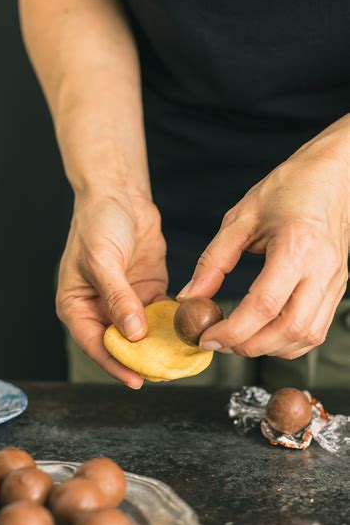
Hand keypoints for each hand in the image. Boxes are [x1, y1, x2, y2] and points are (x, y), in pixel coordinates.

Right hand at [57, 190, 167, 386]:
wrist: (118, 194)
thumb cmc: (97, 224)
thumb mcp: (103, 261)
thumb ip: (118, 298)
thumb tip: (133, 333)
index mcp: (76, 306)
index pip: (94, 344)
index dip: (114, 364)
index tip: (136, 380)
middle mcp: (99, 309)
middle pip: (120, 345)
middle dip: (142, 360)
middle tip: (165, 374)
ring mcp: (125, 303)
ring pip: (143, 335)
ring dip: (160, 346)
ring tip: (181, 361)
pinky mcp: (147, 293)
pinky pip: (160, 317)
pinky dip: (173, 325)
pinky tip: (189, 334)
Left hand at [177, 116, 349, 358]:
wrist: (335, 176)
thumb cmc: (290, 188)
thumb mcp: (240, 218)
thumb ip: (213, 261)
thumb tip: (189, 298)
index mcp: (297, 245)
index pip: (266, 304)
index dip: (233, 329)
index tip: (206, 336)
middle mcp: (323, 268)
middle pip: (289, 329)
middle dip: (248, 346)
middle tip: (218, 342)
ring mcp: (335, 281)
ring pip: (306, 336)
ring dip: (268, 348)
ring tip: (237, 339)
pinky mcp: (338, 288)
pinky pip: (315, 331)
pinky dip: (287, 343)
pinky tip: (264, 334)